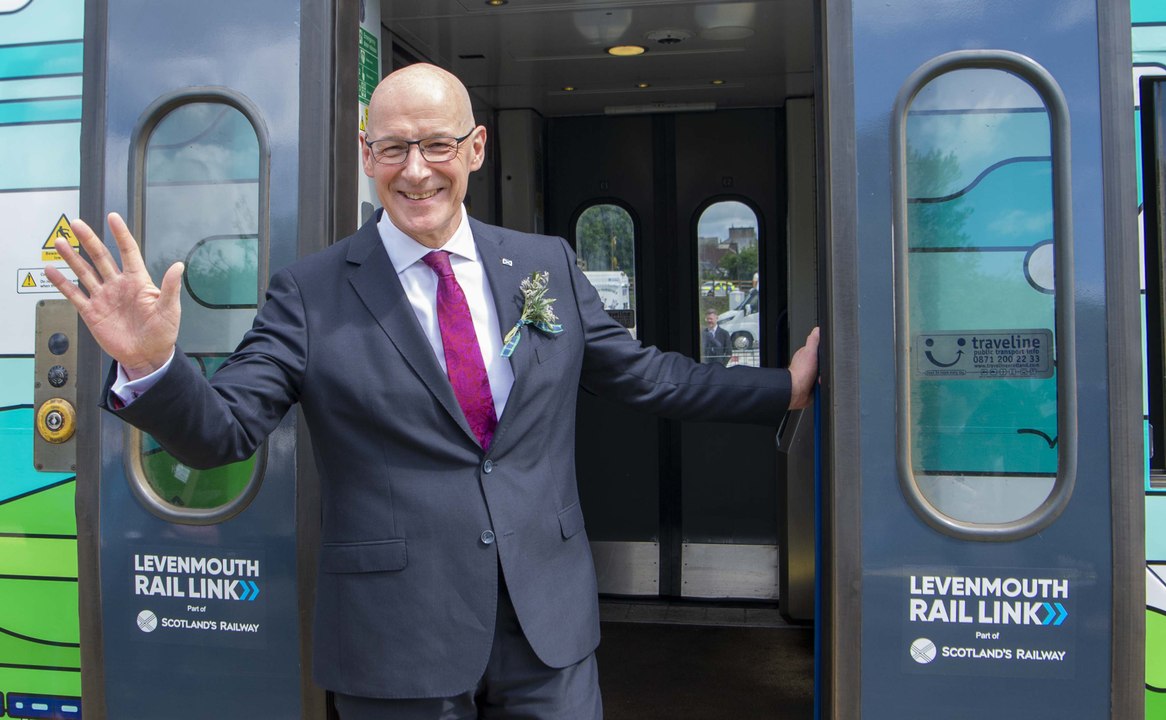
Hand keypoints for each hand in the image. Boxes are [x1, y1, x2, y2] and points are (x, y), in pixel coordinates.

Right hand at [44, 212, 182, 379]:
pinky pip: (74, 294)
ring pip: (85, 271)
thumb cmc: (162, 333)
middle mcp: (118, 285)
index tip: (113, 218)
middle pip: (101, 257)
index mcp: (138, 281)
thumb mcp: (169, 309)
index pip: (128, 252)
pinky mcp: (92, 312)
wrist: (147, 356)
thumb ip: (170, 287)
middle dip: (89, 240)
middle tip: (77, 224)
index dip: (121, 234)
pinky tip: (51, 271)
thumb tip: (178, 266)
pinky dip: (62, 283)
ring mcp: (104, 297)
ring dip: (72, 257)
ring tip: (60, 241)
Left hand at [787, 327, 818, 409]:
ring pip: (825, 374)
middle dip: (827, 368)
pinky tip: (820, 385)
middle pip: (825, 363)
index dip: (825, 353)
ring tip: (819, 379)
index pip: (820, 349)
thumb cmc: (800, 374)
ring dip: (825, 378)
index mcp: (806, 355)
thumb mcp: (809, 352)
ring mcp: (811, 376)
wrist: (797, 392)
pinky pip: (824, 385)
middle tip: (822, 370)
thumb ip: (813, 340)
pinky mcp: (813, 386)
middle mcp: (808, 365)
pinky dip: (824, 386)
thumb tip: (818, 329)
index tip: (826, 357)